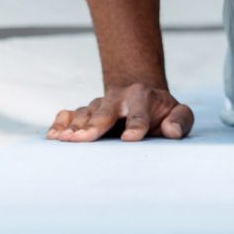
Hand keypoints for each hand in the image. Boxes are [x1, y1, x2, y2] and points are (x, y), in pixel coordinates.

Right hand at [46, 83, 193, 141]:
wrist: (140, 93)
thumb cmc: (160, 111)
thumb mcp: (178, 112)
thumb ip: (180, 120)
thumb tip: (171, 131)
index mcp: (144, 98)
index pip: (140, 113)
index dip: (136, 125)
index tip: (130, 138)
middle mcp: (119, 99)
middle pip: (105, 111)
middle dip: (95, 124)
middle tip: (83, 138)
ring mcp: (99, 104)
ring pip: (85, 113)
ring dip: (73, 126)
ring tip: (63, 140)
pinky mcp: (85, 112)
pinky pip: (69, 114)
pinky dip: (60, 123)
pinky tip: (53, 135)